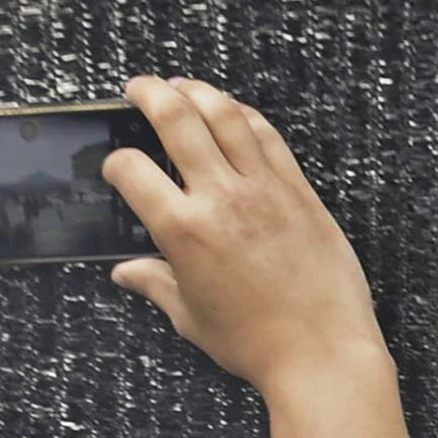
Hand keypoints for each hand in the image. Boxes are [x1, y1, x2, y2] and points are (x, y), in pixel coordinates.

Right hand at [99, 76, 389, 393]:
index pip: (131, 170)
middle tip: (139, 88)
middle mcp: (221, 198)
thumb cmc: (256, 343)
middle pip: (177, 119)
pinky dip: (244, 116)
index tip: (117, 167)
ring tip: (182, 85)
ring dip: (198, 91)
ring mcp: (263, 188)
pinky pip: (267, 136)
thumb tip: (126, 273)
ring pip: (225, 114)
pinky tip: (233, 113)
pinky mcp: (298, 190)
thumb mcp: (191, 316)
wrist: (322, 352)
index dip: (115, 163)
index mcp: (183, 231)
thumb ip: (155, 284)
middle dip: (150, 94)